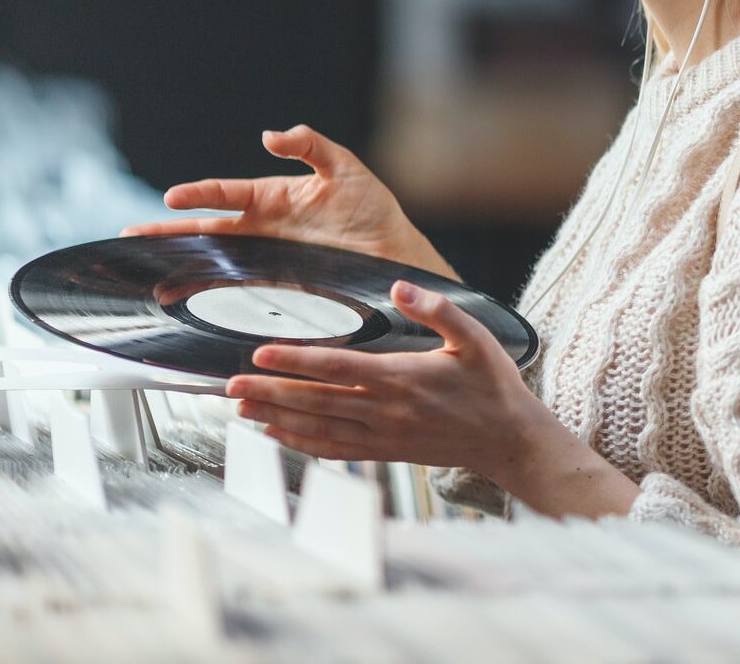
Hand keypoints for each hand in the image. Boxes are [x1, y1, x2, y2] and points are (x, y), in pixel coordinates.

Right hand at [119, 124, 459, 281]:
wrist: (396, 254)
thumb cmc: (373, 210)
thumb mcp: (344, 168)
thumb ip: (310, 146)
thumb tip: (271, 134)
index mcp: (273, 198)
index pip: (226, 193)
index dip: (199, 195)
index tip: (173, 198)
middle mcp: (264, 228)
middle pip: (207, 230)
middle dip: (168, 231)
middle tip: (132, 235)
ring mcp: (269, 258)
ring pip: (215, 260)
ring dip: (182, 264)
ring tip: (147, 269)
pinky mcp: (280, 284)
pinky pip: (240, 289)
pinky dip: (214, 293)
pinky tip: (190, 298)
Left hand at [225, 279, 552, 474]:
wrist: (508, 440)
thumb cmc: (493, 386)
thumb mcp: (475, 338)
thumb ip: (438, 310)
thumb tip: (401, 286)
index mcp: (402, 379)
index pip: (338, 368)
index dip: (297, 360)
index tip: (262, 352)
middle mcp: (385, 412)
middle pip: (316, 401)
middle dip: (270, 391)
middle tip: (232, 383)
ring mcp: (382, 436)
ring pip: (317, 428)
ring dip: (276, 418)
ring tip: (241, 407)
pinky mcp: (383, 452)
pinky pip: (332, 450)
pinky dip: (299, 444)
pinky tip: (275, 435)